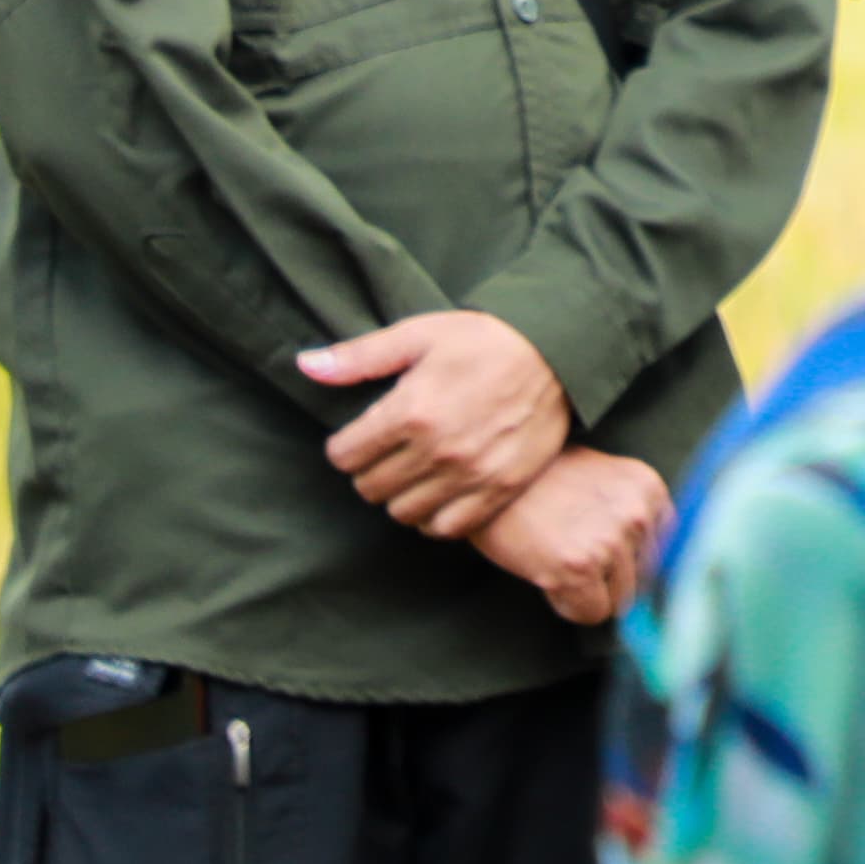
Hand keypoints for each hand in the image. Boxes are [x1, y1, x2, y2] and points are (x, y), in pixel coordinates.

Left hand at [303, 310, 569, 537]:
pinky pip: (446, 528)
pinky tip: (441, 491)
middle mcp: (437, 450)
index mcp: (410, 410)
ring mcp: (470, 475)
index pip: (344, 456)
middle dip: (370, 470)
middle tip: (390, 450)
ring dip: (401, 495)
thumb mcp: (419, 335)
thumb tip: (304, 365)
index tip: (363, 434)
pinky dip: (436, 516)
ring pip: (403, 513)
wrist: (560, 352)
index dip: (346, 445)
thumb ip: (359, 357)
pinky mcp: (499, 490)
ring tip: (416, 470)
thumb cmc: (485, 338)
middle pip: (369, 488)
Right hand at [472, 449, 670, 626]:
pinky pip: (592, 613)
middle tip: (572, 551)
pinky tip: (547, 573)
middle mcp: (639, 513)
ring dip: (588, 591)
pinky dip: (568, 605)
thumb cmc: (542, 482)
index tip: (608, 557)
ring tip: (557, 557)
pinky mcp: (580, 566)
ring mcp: (611, 540)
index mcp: (650, 488)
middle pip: (645, 580)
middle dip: (610, 578)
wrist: (488, 481)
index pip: (668, 551)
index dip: (634, 562)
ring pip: (620, 601)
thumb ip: (633, 518)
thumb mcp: (604, 483)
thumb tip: (660, 579)